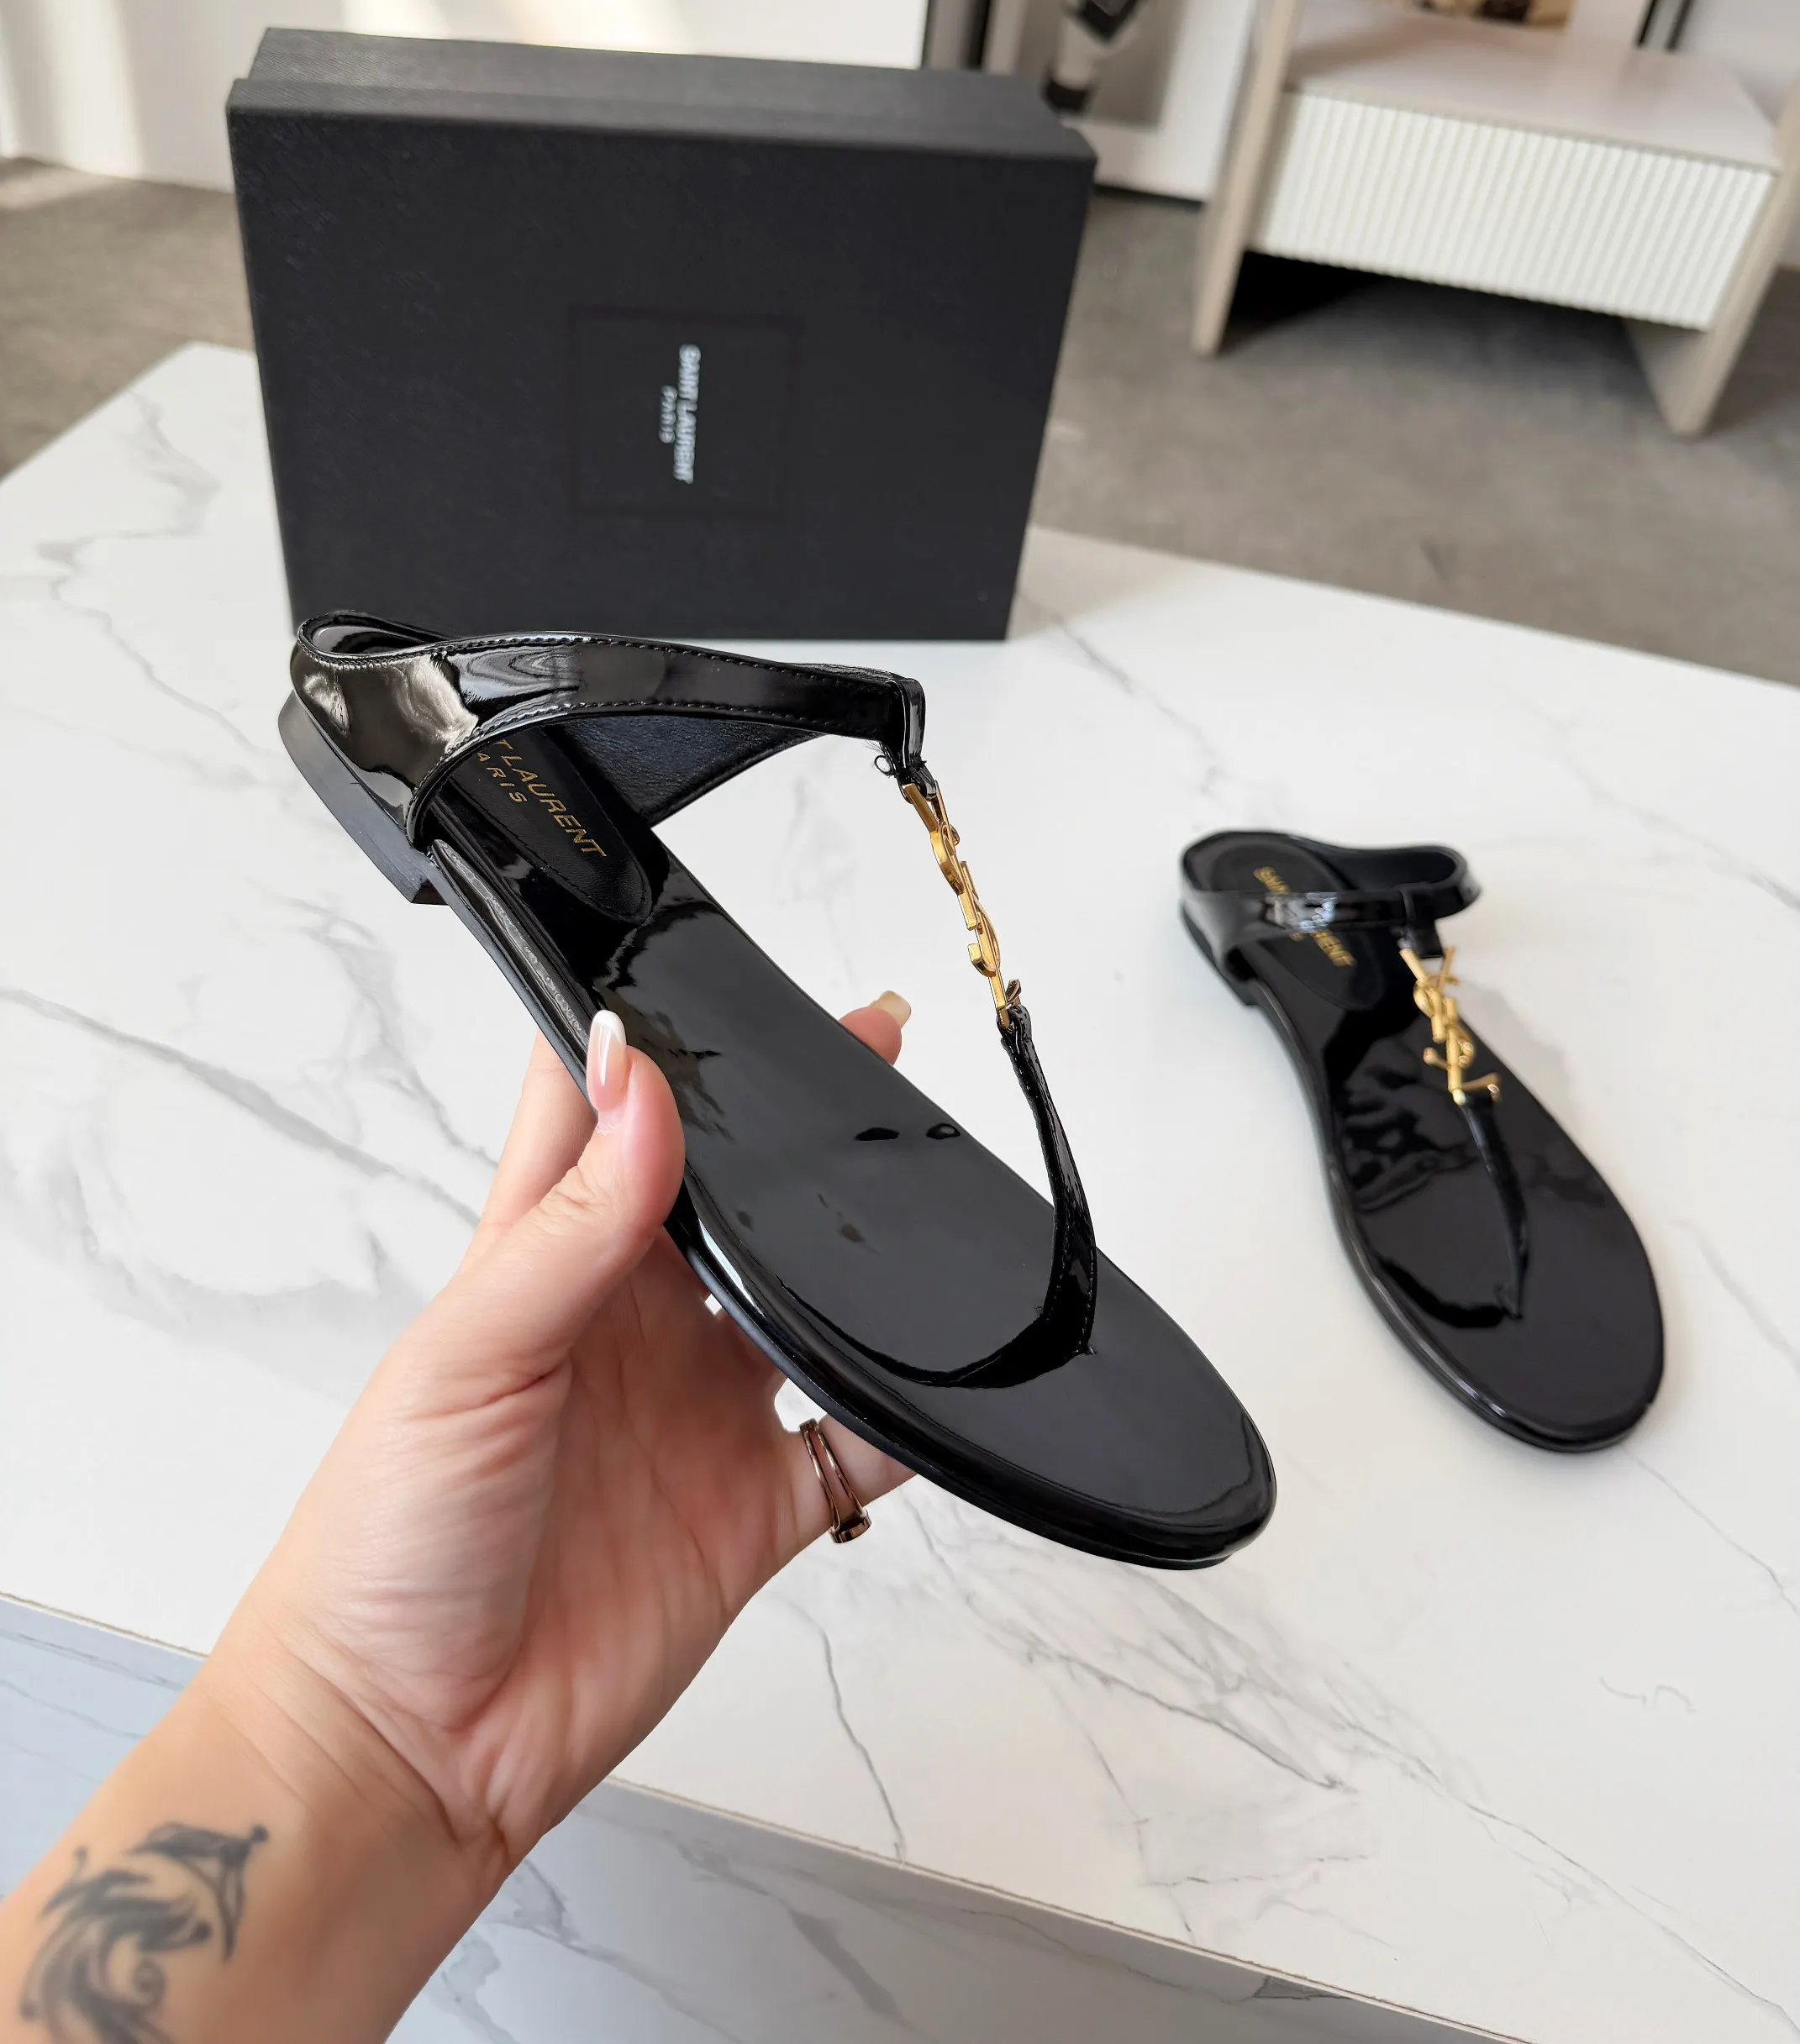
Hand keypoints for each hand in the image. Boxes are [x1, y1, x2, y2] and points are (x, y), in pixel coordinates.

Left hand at [208, 999, 912, 1887]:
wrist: (408, 1746)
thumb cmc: (383, 1547)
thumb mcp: (468, 1357)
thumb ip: (567, 1223)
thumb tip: (637, 1080)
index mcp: (541, 1263)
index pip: (599, 1115)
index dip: (652, 1043)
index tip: (717, 977)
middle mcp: (627, 1328)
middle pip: (728, 1196)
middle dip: (791, 1128)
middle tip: (868, 1050)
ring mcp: (694, 1418)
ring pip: (804, 1308)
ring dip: (860, 1256)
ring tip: (926, 1184)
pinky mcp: (749, 1513)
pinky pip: (855, 1447)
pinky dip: (910, 1415)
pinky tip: (950, 1379)